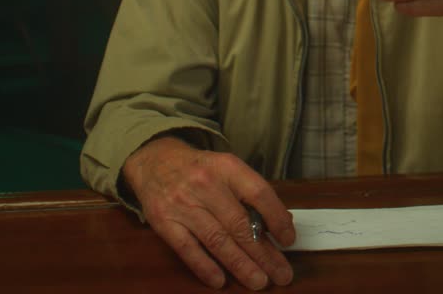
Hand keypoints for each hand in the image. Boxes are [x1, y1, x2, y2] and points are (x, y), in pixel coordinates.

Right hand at [122, 136, 295, 289]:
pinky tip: (220, 281)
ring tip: (259, 281)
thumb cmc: (199, 169)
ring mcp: (182, 204)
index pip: (259, 193)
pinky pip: (187, 249)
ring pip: (217, 240)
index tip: (288, 240)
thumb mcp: (227, 168)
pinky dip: (205, 267)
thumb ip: (250, 192)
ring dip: (241, 265)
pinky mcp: (163, 221)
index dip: (277, 218)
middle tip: (282, 274)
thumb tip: (280, 223)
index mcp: (226, 167)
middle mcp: (205, 184)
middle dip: (264, 253)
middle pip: (240, 224)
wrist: (154, 160)